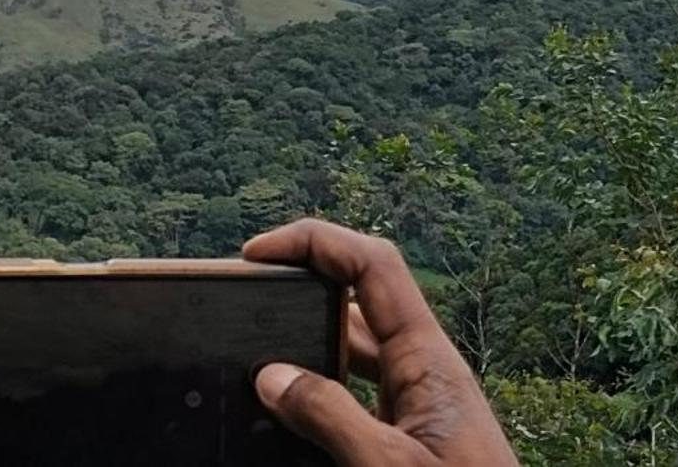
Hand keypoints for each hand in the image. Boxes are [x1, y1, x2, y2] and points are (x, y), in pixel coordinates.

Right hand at [244, 219, 517, 465]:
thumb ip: (329, 417)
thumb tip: (271, 376)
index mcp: (429, 361)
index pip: (372, 265)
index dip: (314, 240)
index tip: (257, 254)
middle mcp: (423, 371)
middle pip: (357, 298)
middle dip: (302, 288)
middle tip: (248, 300)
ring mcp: (417, 404)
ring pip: (353, 347)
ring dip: (306, 340)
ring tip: (256, 354)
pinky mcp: (408, 437)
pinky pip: (356, 391)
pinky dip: (318, 386)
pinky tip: (286, 409)